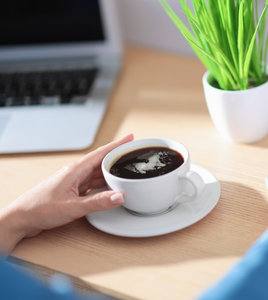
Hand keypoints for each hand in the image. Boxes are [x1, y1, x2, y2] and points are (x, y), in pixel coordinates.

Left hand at [0, 134, 133, 252]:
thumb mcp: (73, 206)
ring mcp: (74, 182)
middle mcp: (76, 173)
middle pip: (102, 161)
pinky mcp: (72, 192)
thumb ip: (98, 202)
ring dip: (112, 171)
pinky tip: (111, 187)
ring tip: (128, 170)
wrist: (21, 219)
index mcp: (76, 170)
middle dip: (119, 157)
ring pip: (98, 173)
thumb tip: (120, 196)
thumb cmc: (40, 209)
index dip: (118, 145)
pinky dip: (104, 183)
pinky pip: (93, 184)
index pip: (102, 152)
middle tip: (135, 154)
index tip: (131, 138)